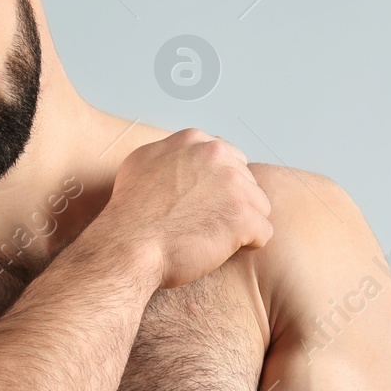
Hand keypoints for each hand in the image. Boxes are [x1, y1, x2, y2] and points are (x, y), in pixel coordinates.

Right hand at [104, 128, 273, 288]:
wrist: (127, 246)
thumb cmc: (130, 215)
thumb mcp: (141, 164)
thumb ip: (171, 154)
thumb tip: (183, 158)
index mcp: (194, 141)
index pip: (227, 159)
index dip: (216, 186)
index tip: (199, 203)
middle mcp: (216, 155)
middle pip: (246, 181)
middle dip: (231, 203)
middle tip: (204, 223)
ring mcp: (233, 184)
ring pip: (258, 206)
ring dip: (241, 224)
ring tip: (211, 237)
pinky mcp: (243, 216)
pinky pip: (263, 233)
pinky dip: (246, 246)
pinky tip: (220, 249)